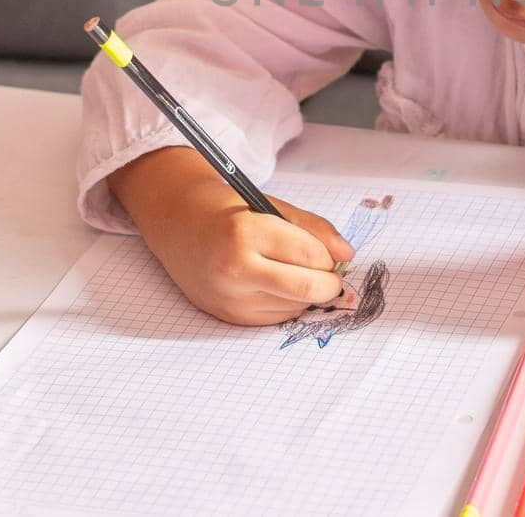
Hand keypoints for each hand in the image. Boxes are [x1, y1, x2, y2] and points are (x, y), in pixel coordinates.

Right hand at [108, 146, 355, 325]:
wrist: (178, 226)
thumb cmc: (227, 211)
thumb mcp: (271, 206)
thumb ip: (313, 228)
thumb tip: (347, 254)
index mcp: (245, 233)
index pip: (309, 255)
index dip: (328, 257)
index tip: (331, 254)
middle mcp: (234, 269)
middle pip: (307, 289)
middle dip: (329, 284)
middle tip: (331, 276)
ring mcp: (230, 297)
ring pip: (295, 307)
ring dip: (307, 295)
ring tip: (296, 274)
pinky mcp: (229, 316)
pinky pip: (276, 318)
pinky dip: (287, 304)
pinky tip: (277, 285)